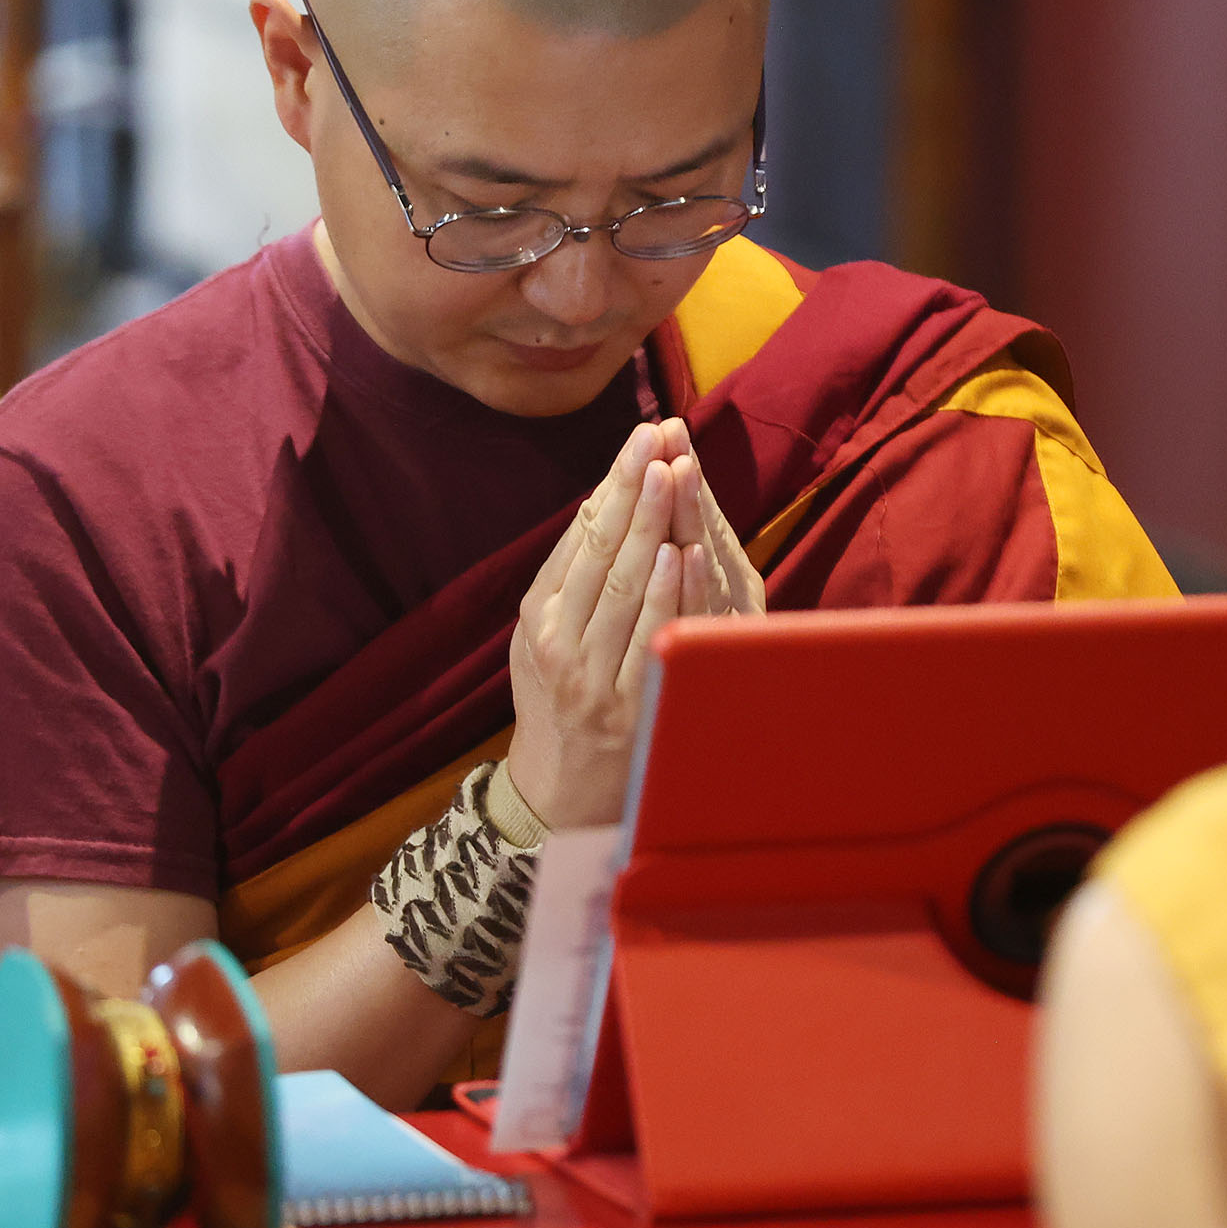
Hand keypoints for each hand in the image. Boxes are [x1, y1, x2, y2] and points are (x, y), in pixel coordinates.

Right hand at [506, 419, 763, 829]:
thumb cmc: (559, 695)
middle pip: (603, 555)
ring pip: (627, 590)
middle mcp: (561, 643)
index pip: (580, 539)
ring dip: (652, 528)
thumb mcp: (542, 635)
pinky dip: (672, 593)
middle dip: (634, 492)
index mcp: (539, 619)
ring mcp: (597, 676)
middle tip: (658, 441)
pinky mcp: (633, 705)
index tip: (639, 439)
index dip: (612, 485)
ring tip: (671, 477)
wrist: (561, 788)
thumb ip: (570, 576)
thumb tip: (606, 501)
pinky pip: (654, 638)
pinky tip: (686, 553)